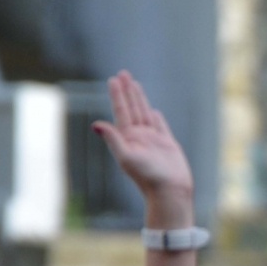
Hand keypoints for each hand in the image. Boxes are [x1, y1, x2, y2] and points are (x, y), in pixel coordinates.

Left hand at [93, 71, 193, 203]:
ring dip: (139, 99)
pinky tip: (152, 110)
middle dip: (127, 91)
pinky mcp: (167, 145)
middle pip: (131, 108)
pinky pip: (160, 126)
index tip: (113, 79)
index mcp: (128, 138)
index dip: (117, 95)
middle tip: (123, 73)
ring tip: (134, 84)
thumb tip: (96, 124)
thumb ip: (113, 139)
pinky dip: (155, 117)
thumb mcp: (127, 158)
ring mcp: (153, 140)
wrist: (170, 192)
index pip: (121, 111)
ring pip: (144, 113)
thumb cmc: (148, 177)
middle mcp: (139, 137)